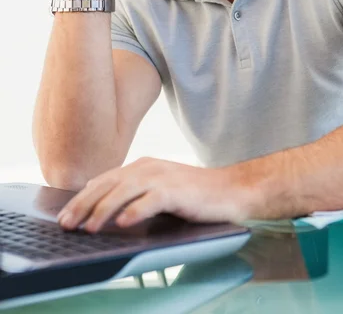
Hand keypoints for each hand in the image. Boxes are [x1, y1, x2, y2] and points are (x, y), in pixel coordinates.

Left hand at [57, 157, 251, 232]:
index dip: (81, 198)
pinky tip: (122, 223)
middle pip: (108, 184)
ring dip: (104, 209)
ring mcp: (162, 177)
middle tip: (67, 224)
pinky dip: (135, 211)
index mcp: (141, 165)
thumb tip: (101, 206)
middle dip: (84, 204)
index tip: (64, 215)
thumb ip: (133, 192)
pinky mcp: (177, 191)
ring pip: (125, 191)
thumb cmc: (192, 194)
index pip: (104, 180)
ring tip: (89, 227)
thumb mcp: (157, 188)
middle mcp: (148, 167)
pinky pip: (152, 200)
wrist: (228, 189)